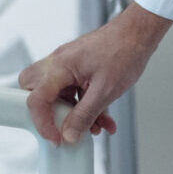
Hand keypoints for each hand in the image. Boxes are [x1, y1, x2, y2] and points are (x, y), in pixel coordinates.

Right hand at [18, 4, 172, 146]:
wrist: (138, 34)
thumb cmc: (124, 51)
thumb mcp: (105, 91)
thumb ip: (84, 115)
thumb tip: (69, 135)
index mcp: (60, 65)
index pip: (36, 99)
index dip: (43, 124)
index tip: (56, 139)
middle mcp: (58, 62)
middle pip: (33, 90)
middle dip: (46, 112)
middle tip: (61, 124)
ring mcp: (67, 64)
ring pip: (56, 94)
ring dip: (72, 113)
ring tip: (95, 125)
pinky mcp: (77, 67)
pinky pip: (71, 90)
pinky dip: (83, 105)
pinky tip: (102, 116)